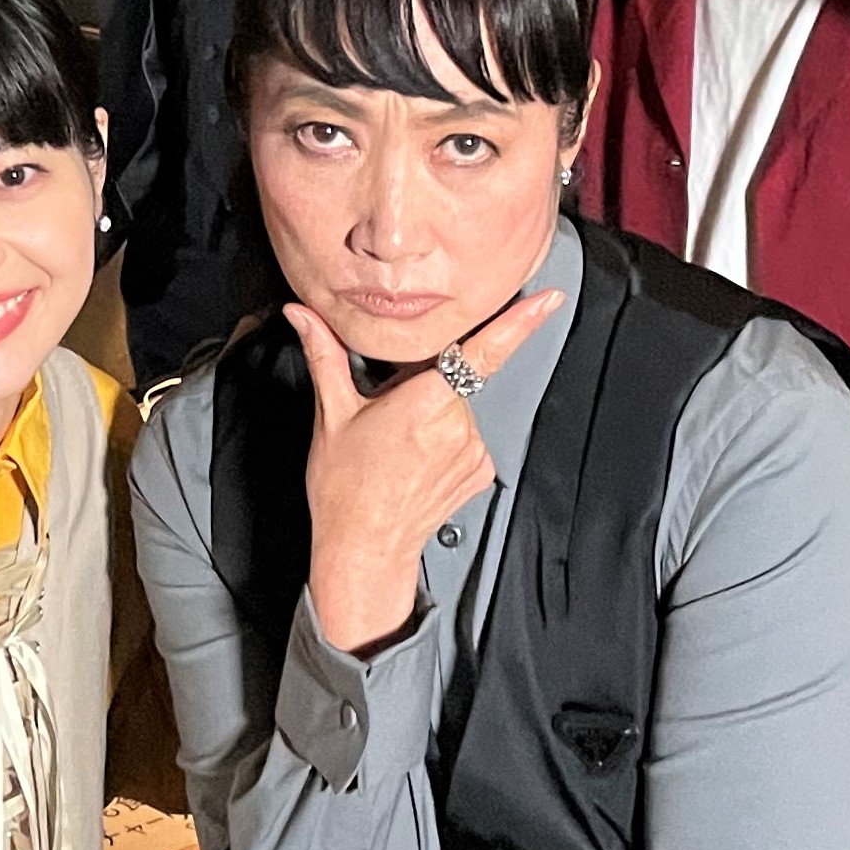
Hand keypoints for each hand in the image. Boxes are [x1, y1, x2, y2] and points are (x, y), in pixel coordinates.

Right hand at [286, 285, 565, 655]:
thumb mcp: (331, 414)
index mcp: (422, 404)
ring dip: (435, 412)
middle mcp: (455, 426)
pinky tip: (417, 458)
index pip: (480, 353)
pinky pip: (467, 437)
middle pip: (454, 378)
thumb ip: (325, 354)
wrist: (364, 548)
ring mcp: (472, 452)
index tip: (547, 300)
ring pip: (459, 408)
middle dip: (427, 381)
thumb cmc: (345, 487)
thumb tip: (303, 315)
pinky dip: (446, 438)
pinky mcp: (480, 471)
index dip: (518, 323)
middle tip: (391, 413)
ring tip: (399, 443)